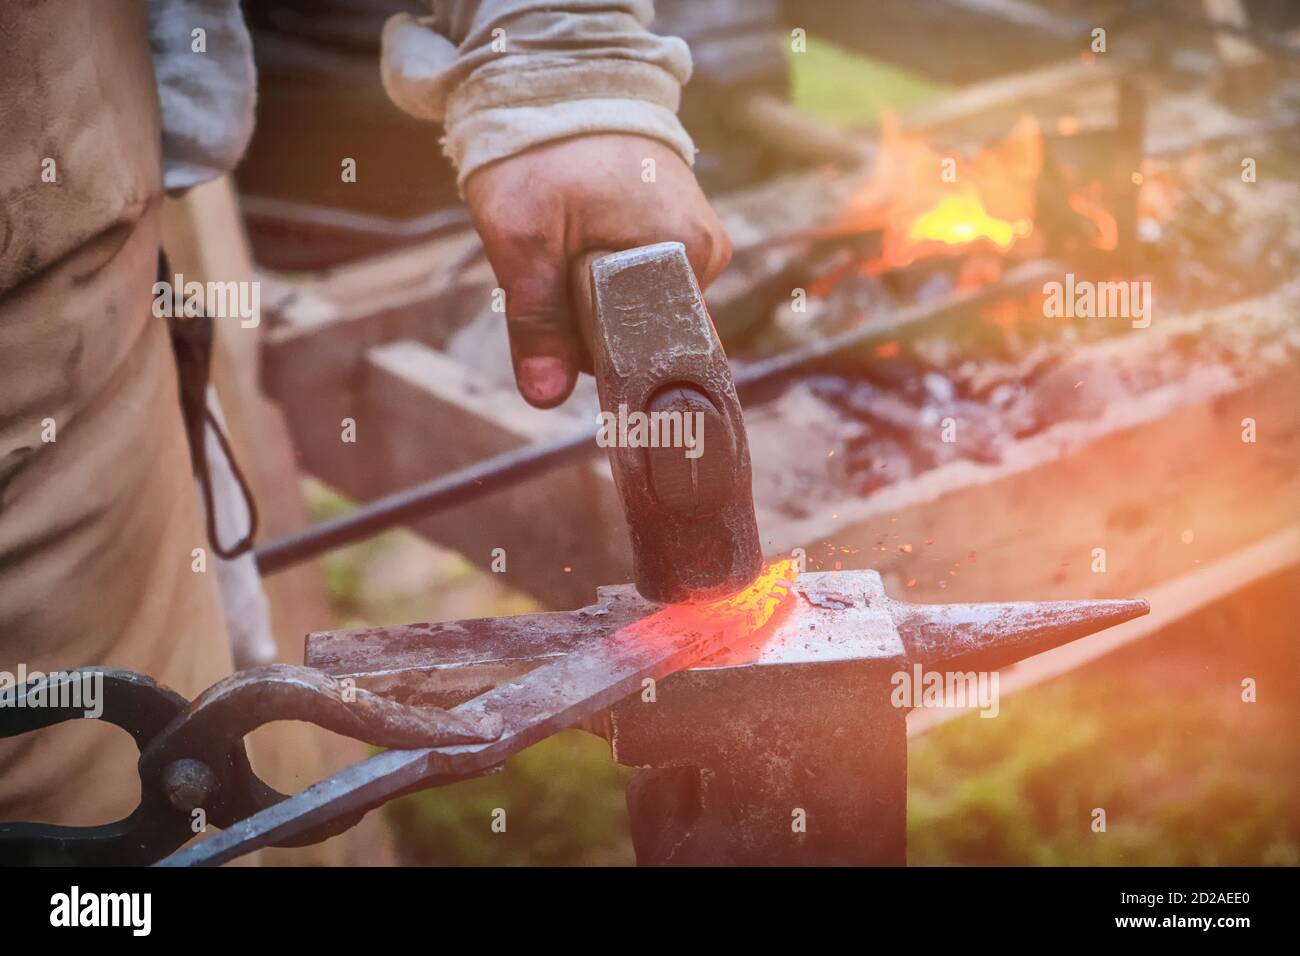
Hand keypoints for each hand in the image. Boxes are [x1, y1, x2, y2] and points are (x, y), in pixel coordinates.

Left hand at [464, 134, 731, 407]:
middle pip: (647, 334)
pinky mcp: (681, 233)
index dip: (604, 359)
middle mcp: (705, 252)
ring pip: (640, 312)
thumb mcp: (523, 240)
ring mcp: (697, 242)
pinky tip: (583, 249)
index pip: (658, 351)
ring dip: (595, 304)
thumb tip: (546, 397)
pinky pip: (643, 285)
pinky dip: (605, 281)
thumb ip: (539, 322)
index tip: (566, 342)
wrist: (556, 85)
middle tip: (554, 279)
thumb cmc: (542, 152)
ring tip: (567, 254)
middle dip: (592, 328)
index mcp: (685, 255)